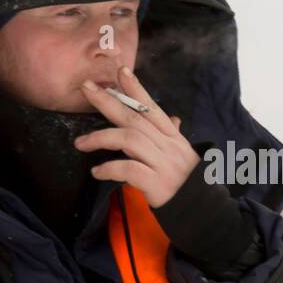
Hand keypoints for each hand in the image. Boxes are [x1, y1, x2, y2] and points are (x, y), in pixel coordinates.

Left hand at [74, 65, 200, 207]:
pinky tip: (96, 172)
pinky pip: (129, 170)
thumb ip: (172, 136)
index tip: (121, 71)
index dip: (137, 89)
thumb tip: (171, 118)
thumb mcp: (183, 155)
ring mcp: (163, 164)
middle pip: (135, 118)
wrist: (202, 211)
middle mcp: (168, 146)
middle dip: (109, 101)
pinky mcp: (157, 184)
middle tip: (87, 88)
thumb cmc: (189, 182)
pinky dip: (110, 169)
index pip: (153, 108)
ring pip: (130, 140)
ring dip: (101, 138)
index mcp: (173, 137)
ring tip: (80, 143)